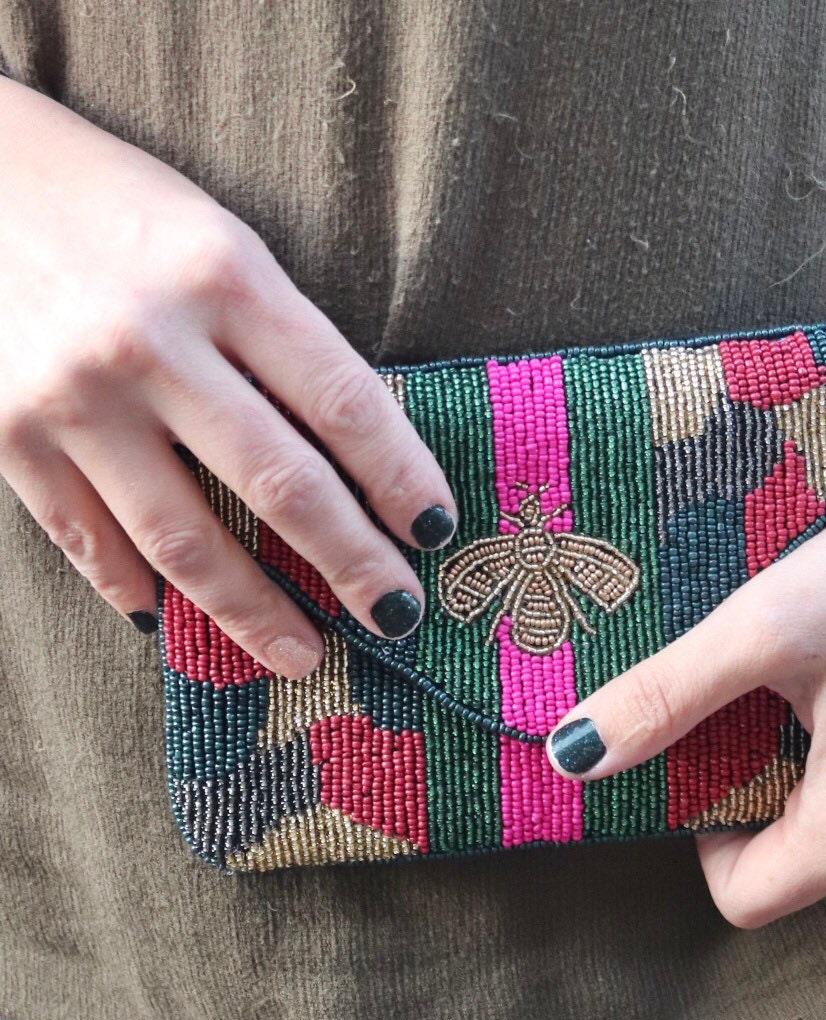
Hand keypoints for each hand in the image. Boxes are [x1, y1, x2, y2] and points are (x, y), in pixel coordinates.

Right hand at [0, 75, 456, 678]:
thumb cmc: (122, 212)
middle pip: (281, 485)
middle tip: (399, 617)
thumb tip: (355, 463)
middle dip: (354, 565)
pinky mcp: (5, 433)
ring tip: (303, 654)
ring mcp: (73, 397)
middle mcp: (151, 342)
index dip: (401, 480)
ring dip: (254, 611)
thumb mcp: (223, 246)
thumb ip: (283, 345)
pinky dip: (138, 589)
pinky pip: (88, 539)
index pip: (343, 404)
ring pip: (186, 538)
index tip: (436, 530)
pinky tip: (177, 621)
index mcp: (226, 278)